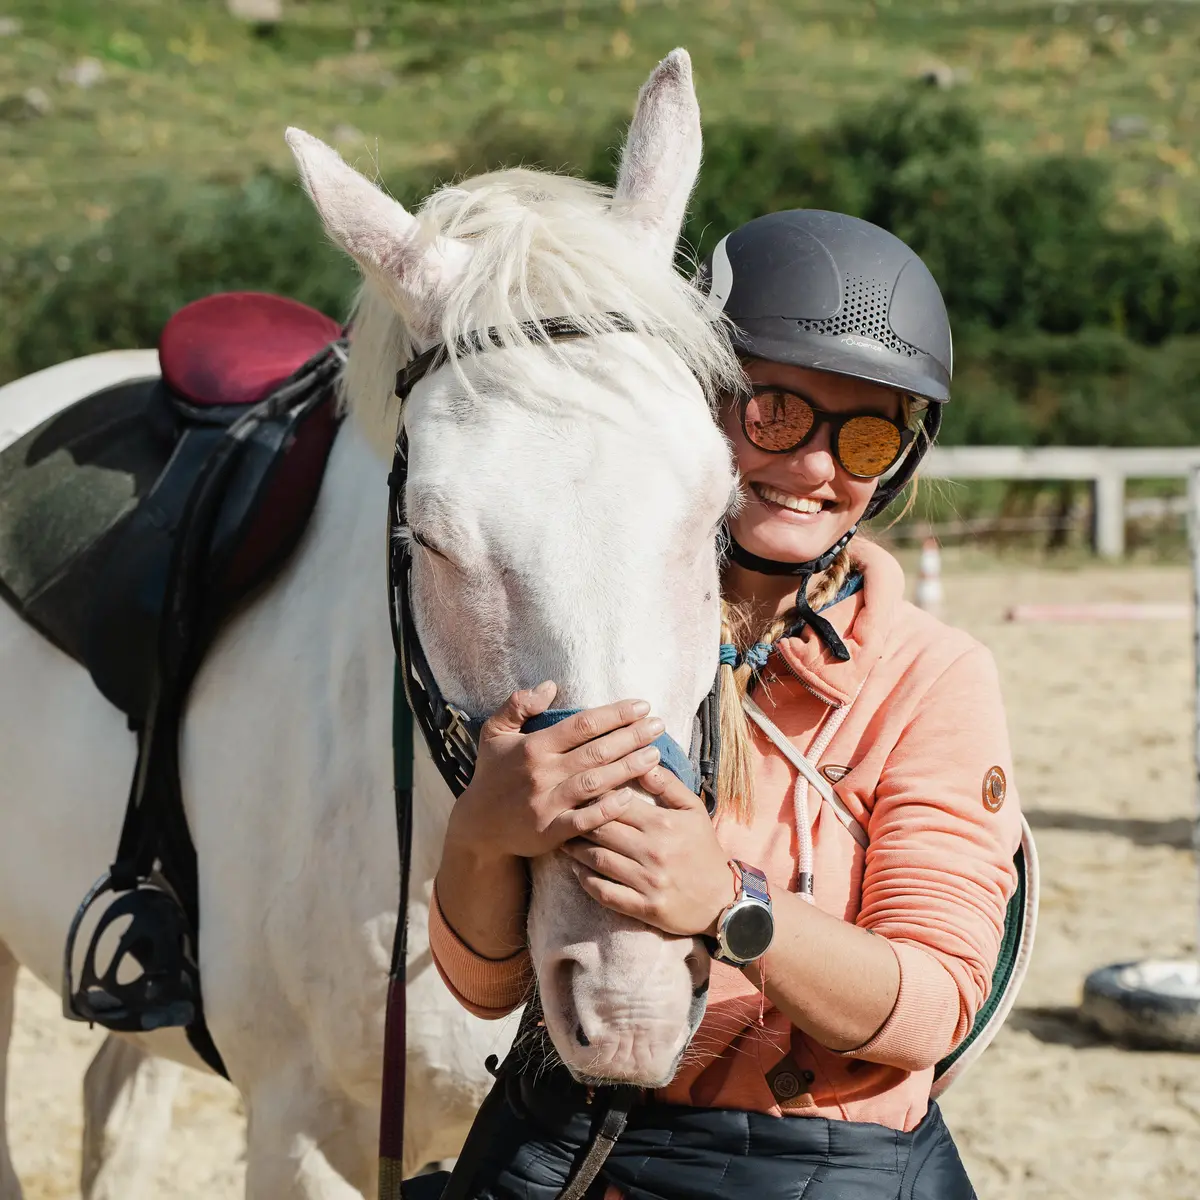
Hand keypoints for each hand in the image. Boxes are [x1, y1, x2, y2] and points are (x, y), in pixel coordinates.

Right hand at [446, 682, 668, 862]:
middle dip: (631, 737)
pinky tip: (630, 796)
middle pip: (595, 752)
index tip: (642, 706)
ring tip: (655, 755)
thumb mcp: (494, 733)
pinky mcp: (550, 832)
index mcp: (533, 746)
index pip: (581, 725)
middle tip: (659, 727)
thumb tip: (550, 685)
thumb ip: (517, 704)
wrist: (478, 826)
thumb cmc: (492, 774)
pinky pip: (584, 820)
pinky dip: (607, 809)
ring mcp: (546, 804)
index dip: (615, 714)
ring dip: (628, 768)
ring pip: (595, 783)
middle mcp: (541, 773)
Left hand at [560, 764, 735, 937]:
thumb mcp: (694, 810)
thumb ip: (668, 784)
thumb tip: (644, 759)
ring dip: (575, 849)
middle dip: (577, 820)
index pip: (616, 803)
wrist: (723, 900)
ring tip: (562, 839)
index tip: (577, 790)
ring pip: (598, 860)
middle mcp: (653, 851)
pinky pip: (605, 893)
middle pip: (601, 830)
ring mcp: (647, 881)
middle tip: (560, 814)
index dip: (593, 795)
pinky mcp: (644, 908)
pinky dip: (585, 881)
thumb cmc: (704, 849)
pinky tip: (575, 870)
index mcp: (663, 824)